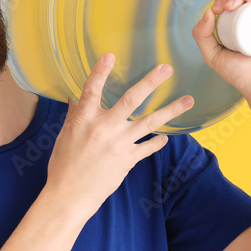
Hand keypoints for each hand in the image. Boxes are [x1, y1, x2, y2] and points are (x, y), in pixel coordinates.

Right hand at [46, 53, 193, 220]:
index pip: (92, 90)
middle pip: (131, 100)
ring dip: (170, 110)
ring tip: (188, 100)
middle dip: (150, 82)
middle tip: (167, 69)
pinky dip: (158, 141)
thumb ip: (74, 114)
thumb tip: (75, 96)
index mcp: (83, 120)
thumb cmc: (63, 165)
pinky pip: (148, 147)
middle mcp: (103, 128)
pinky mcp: (127, 160)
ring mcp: (118, 144)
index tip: (110, 55)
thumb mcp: (65, 135)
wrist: (69, 195)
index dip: (100, 72)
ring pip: (149, 122)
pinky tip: (167, 137)